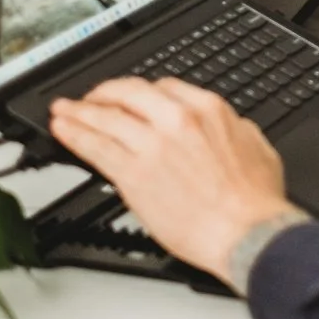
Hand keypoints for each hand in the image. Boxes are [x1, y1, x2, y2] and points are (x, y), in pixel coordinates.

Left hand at [50, 78, 305, 285]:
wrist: (247, 232)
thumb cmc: (255, 198)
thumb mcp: (255, 142)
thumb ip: (234, 126)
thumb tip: (227, 126)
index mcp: (206, 108)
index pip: (162, 86)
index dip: (141, 92)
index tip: (131, 98)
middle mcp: (176, 119)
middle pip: (128, 93)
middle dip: (105, 93)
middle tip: (91, 98)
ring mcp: (152, 145)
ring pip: (106, 118)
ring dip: (80, 113)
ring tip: (64, 111)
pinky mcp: (133, 176)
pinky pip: (97, 149)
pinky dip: (76, 137)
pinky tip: (64, 132)